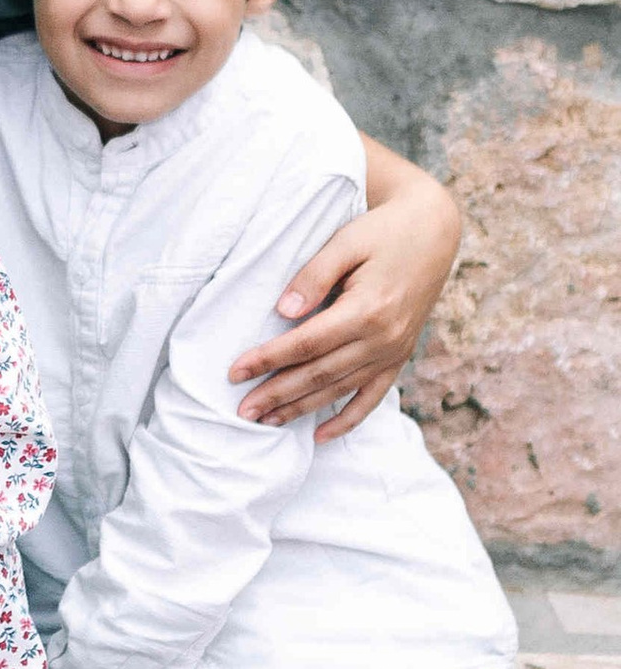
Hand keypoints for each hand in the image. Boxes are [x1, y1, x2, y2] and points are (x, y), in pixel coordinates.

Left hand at [228, 168, 457, 440]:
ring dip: (301, 409)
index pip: (306, 344)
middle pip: (319, 374)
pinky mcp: (399, 357)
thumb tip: (283, 312)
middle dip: (277, 394)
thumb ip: (313, 276)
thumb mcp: (345, 242)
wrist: (433, 232)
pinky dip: (347, 420)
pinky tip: (320, 436)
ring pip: (340, 390)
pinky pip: (372, 397)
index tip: (235, 372)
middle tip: (242, 411)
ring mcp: (393, 352)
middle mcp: (382, 339)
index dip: (268, 359)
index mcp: (367, 310)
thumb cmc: (382, 232)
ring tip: (267, 422)